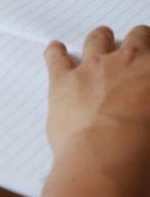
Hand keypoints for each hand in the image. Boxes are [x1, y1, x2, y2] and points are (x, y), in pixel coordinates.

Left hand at [33, 26, 149, 196]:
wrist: (105, 159)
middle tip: (139, 42)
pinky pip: (57, 57)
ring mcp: (94, 67)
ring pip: (98, 40)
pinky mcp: (64, 79)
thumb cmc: (143, 150)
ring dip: (101, 39)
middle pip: (138, 38)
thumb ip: (146, 104)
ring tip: (101, 37)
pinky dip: (56, 52)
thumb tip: (143, 104)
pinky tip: (55, 49)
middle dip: (140, 39)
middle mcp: (129, 62)